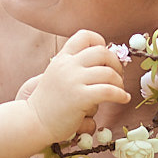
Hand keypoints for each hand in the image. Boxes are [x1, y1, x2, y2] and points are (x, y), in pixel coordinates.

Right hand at [26, 30, 131, 146]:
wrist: (34, 122)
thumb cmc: (47, 103)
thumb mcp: (56, 75)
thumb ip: (73, 67)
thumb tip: (100, 63)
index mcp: (62, 58)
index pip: (85, 36)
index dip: (100, 43)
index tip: (105, 58)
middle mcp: (68, 65)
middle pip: (102, 52)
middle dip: (115, 63)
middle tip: (117, 76)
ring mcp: (73, 81)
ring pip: (108, 73)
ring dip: (119, 82)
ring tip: (119, 90)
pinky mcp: (80, 98)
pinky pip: (108, 91)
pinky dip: (120, 94)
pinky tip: (123, 98)